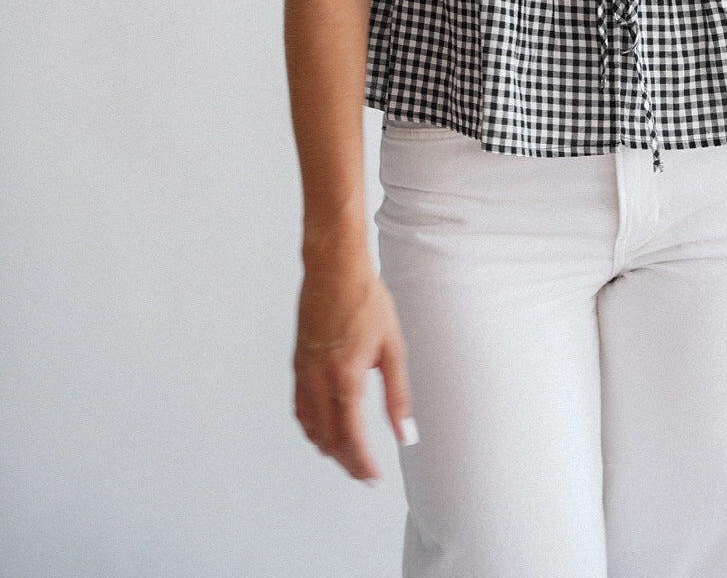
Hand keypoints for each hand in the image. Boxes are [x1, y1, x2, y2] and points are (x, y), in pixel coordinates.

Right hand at [293, 235, 415, 482]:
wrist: (334, 268)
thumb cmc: (366, 300)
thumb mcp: (392, 348)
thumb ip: (398, 395)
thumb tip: (406, 433)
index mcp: (345, 377)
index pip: (351, 436)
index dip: (362, 463)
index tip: (374, 478)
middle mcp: (319, 379)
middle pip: (328, 439)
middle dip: (347, 461)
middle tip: (366, 473)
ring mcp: (304, 372)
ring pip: (310, 426)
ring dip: (328, 446)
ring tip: (348, 456)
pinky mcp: (298, 363)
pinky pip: (301, 407)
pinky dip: (312, 426)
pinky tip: (324, 427)